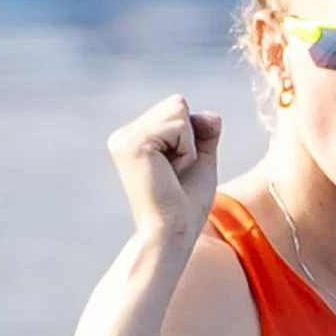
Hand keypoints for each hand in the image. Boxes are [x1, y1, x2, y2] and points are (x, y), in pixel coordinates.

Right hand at [108, 95, 222, 244]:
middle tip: (177, 172)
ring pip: (179, 110)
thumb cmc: (186, 204)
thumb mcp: (200, 160)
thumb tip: (212, 114)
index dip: (192, 137)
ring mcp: (125, 138)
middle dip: (191, 138)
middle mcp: (124, 135)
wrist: (173, 232)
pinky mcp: (134, 144)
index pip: (177, 107)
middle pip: (177, 103)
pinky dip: (187, 150)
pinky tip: (172, 173)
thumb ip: (205, 132)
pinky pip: (179, 126)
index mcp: (134, 138)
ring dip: (189, 145)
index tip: (179, 169)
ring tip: (174, 173)